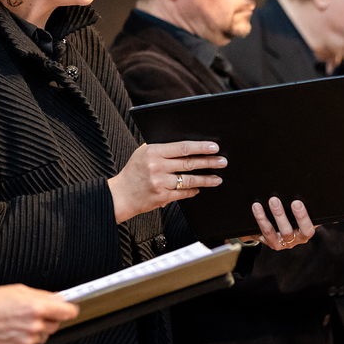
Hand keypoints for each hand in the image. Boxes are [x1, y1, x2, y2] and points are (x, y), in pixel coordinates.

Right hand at [0, 284, 78, 343]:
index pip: (67, 312)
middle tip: (36, 312)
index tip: (69, 308)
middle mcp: (34, 324)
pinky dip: (27, 337)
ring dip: (39, 328)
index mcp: (36, 307)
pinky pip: (32, 343)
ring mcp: (28, 339)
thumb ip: (43, 296)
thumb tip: (58, 298)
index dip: (69, 309)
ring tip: (22, 320)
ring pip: (45, 335)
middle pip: (57, 324)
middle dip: (51, 317)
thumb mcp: (21, 290)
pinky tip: (16, 329)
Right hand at [108, 141, 225, 222]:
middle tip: (222, 161)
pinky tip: (200, 188)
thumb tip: (187, 145)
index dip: (200, 147)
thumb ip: (161, 148)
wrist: (121, 195)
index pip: (182, 147)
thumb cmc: (133, 172)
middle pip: (189, 163)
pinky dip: (193, 191)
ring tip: (218, 178)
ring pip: (189, 180)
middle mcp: (157, 167)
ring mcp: (160, 183)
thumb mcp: (143, 153)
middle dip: (209, 162)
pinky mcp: (162, 197)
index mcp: (153, 152)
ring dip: (206, 179)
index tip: (214, 147)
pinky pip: (183, 193)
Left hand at [251, 197, 314, 250]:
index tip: (297, 202)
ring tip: (259, 204)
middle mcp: (292, 240)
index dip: (303, 217)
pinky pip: (261, 231)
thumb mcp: (301, 215)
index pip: (307, 229)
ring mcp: (279, 242)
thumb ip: (301, 208)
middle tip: (274, 200)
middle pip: (287, 231)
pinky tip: (256, 208)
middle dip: (280, 215)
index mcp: (304, 233)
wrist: (280, 230)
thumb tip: (306, 188)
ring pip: (270, 232)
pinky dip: (258, 219)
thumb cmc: (295, 219)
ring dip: (263, 218)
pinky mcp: (267, 241)